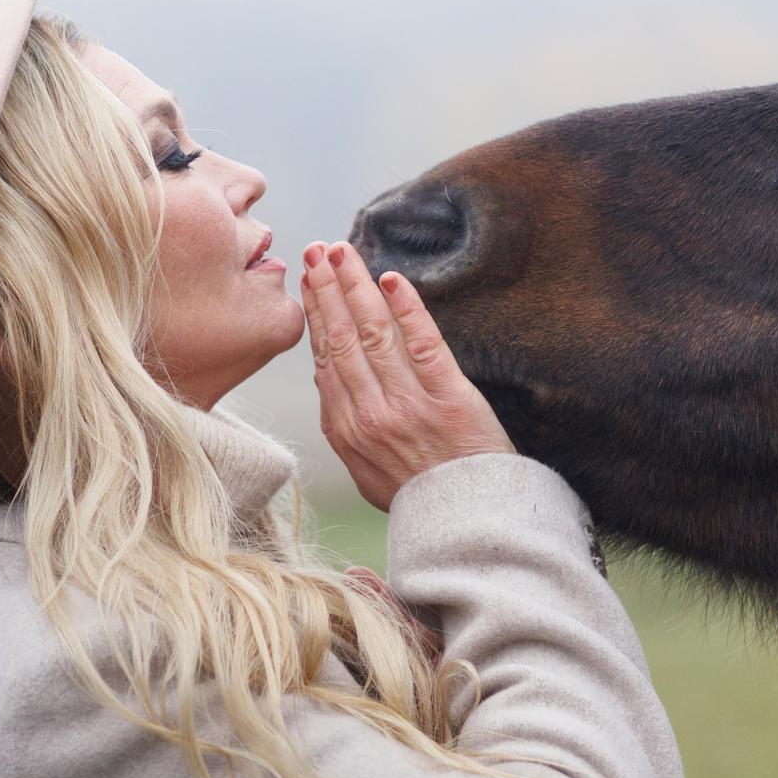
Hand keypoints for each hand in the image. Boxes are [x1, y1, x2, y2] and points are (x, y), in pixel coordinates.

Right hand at [301, 241, 515, 511]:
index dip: (316, 315)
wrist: (469, 526)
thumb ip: (345, 426)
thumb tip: (327, 378)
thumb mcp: (366, 471)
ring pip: (373, 334)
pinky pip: (424, 344)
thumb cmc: (421, 498)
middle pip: (341, 339)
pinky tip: (392, 280)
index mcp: (346, 430)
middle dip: (326, 289)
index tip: (308, 282)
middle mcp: (370, 415)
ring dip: (355, 286)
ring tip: (343, 252)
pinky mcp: (448, 399)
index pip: (324, 359)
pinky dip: (407, 309)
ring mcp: (408, 405)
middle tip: (316, 251)